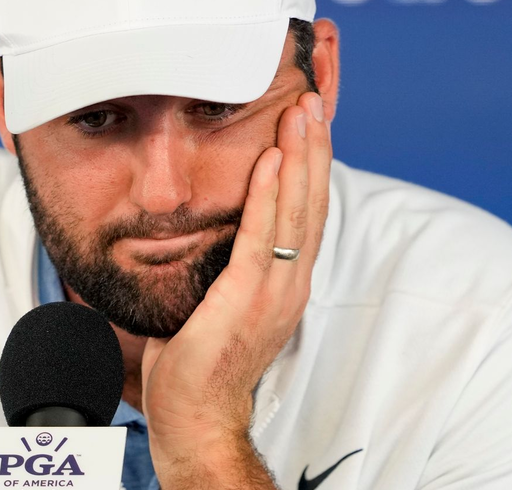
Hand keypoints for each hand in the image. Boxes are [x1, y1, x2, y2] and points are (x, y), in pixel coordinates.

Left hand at [141, 91, 332, 487]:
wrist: (196, 415)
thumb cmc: (199, 358)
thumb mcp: (222, 297)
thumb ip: (229, 260)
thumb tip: (214, 220)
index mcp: (288, 281)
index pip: (309, 211)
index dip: (314, 164)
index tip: (312, 120)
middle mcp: (292, 282)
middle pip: (313, 201)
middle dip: (315, 147)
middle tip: (314, 97)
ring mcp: (275, 291)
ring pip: (297, 211)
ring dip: (300, 157)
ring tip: (302, 111)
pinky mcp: (246, 298)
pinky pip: (261, 238)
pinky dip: (268, 195)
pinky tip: (270, 160)